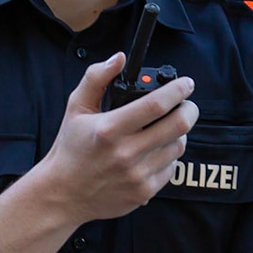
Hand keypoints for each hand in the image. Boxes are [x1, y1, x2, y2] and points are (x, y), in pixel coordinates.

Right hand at [31, 53, 197, 223]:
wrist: (63, 195)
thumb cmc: (70, 148)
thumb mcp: (76, 109)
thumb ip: (96, 78)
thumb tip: (119, 58)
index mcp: (109, 129)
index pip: (156, 104)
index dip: (178, 90)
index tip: (187, 84)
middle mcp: (125, 153)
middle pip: (179, 125)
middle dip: (190, 109)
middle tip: (187, 104)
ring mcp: (137, 175)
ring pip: (178, 146)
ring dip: (178, 133)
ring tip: (166, 128)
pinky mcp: (144, 192)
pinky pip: (172, 168)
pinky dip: (169, 156)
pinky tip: (155, 151)